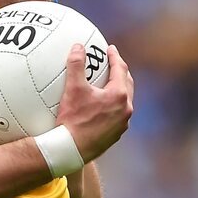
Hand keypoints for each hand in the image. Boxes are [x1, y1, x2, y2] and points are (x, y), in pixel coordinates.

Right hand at [57, 44, 132, 162]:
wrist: (71, 150)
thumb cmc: (72, 120)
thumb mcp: (73, 89)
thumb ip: (76, 65)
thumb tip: (78, 46)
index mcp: (119, 95)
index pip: (120, 69)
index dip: (115, 57)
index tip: (110, 49)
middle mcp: (125, 110)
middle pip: (127, 85)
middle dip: (120, 72)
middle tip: (112, 64)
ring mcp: (122, 124)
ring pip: (124, 102)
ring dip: (118, 90)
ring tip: (108, 85)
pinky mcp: (115, 135)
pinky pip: (117, 115)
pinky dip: (113, 106)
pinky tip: (102, 107)